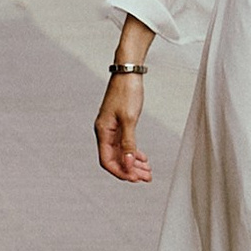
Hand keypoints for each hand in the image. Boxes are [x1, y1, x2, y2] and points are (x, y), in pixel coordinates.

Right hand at [95, 65, 152, 182]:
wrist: (128, 72)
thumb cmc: (127, 91)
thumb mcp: (129, 119)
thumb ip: (129, 143)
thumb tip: (128, 164)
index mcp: (103, 131)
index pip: (107, 161)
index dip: (120, 172)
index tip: (135, 178)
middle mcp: (105, 132)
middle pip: (115, 159)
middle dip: (130, 170)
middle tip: (146, 177)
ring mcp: (112, 128)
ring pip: (121, 153)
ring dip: (134, 163)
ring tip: (147, 171)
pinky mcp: (119, 124)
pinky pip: (125, 144)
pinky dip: (134, 152)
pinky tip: (143, 158)